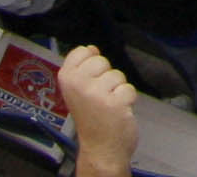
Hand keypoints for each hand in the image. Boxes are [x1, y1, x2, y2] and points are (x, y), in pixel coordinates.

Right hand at [54, 45, 139, 176]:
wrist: (100, 149)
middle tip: (99, 97)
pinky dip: (128, 100)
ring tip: (108, 106)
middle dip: (106, 77)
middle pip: (102, 61)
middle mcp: (78, 84)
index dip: (91, 63)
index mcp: (66, 79)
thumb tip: (92, 48)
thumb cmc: (91, 119)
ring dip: (117, 90)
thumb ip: (83, 69)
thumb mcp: (77, 92)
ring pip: (118, 75)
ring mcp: (97, 93)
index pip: (83, 51)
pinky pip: (129, 89)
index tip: (88, 81)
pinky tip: (117, 112)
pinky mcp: (115, 102)